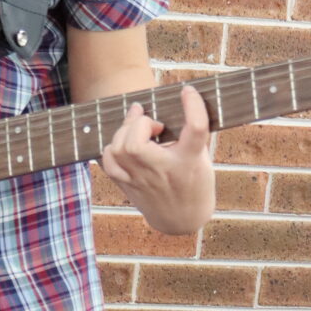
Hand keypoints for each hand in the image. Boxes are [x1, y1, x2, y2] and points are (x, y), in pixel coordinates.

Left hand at [98, 84, 214, 234]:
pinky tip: (123, 143)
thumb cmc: (194, 183)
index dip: (193, 105)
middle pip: (137, 144)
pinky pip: (109, 162)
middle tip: (154, 124)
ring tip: (138, 126)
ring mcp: (142, 180)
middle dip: (141, 123)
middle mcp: (164, 171)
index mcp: (190, 161)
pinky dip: (112, 147)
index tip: (188, 91)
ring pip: (119, 151)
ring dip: (125, 131)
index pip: (195, 129)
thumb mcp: (201, 158)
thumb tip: (179, 101)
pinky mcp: (128, 185)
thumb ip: (190, 134)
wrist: (183, 220)